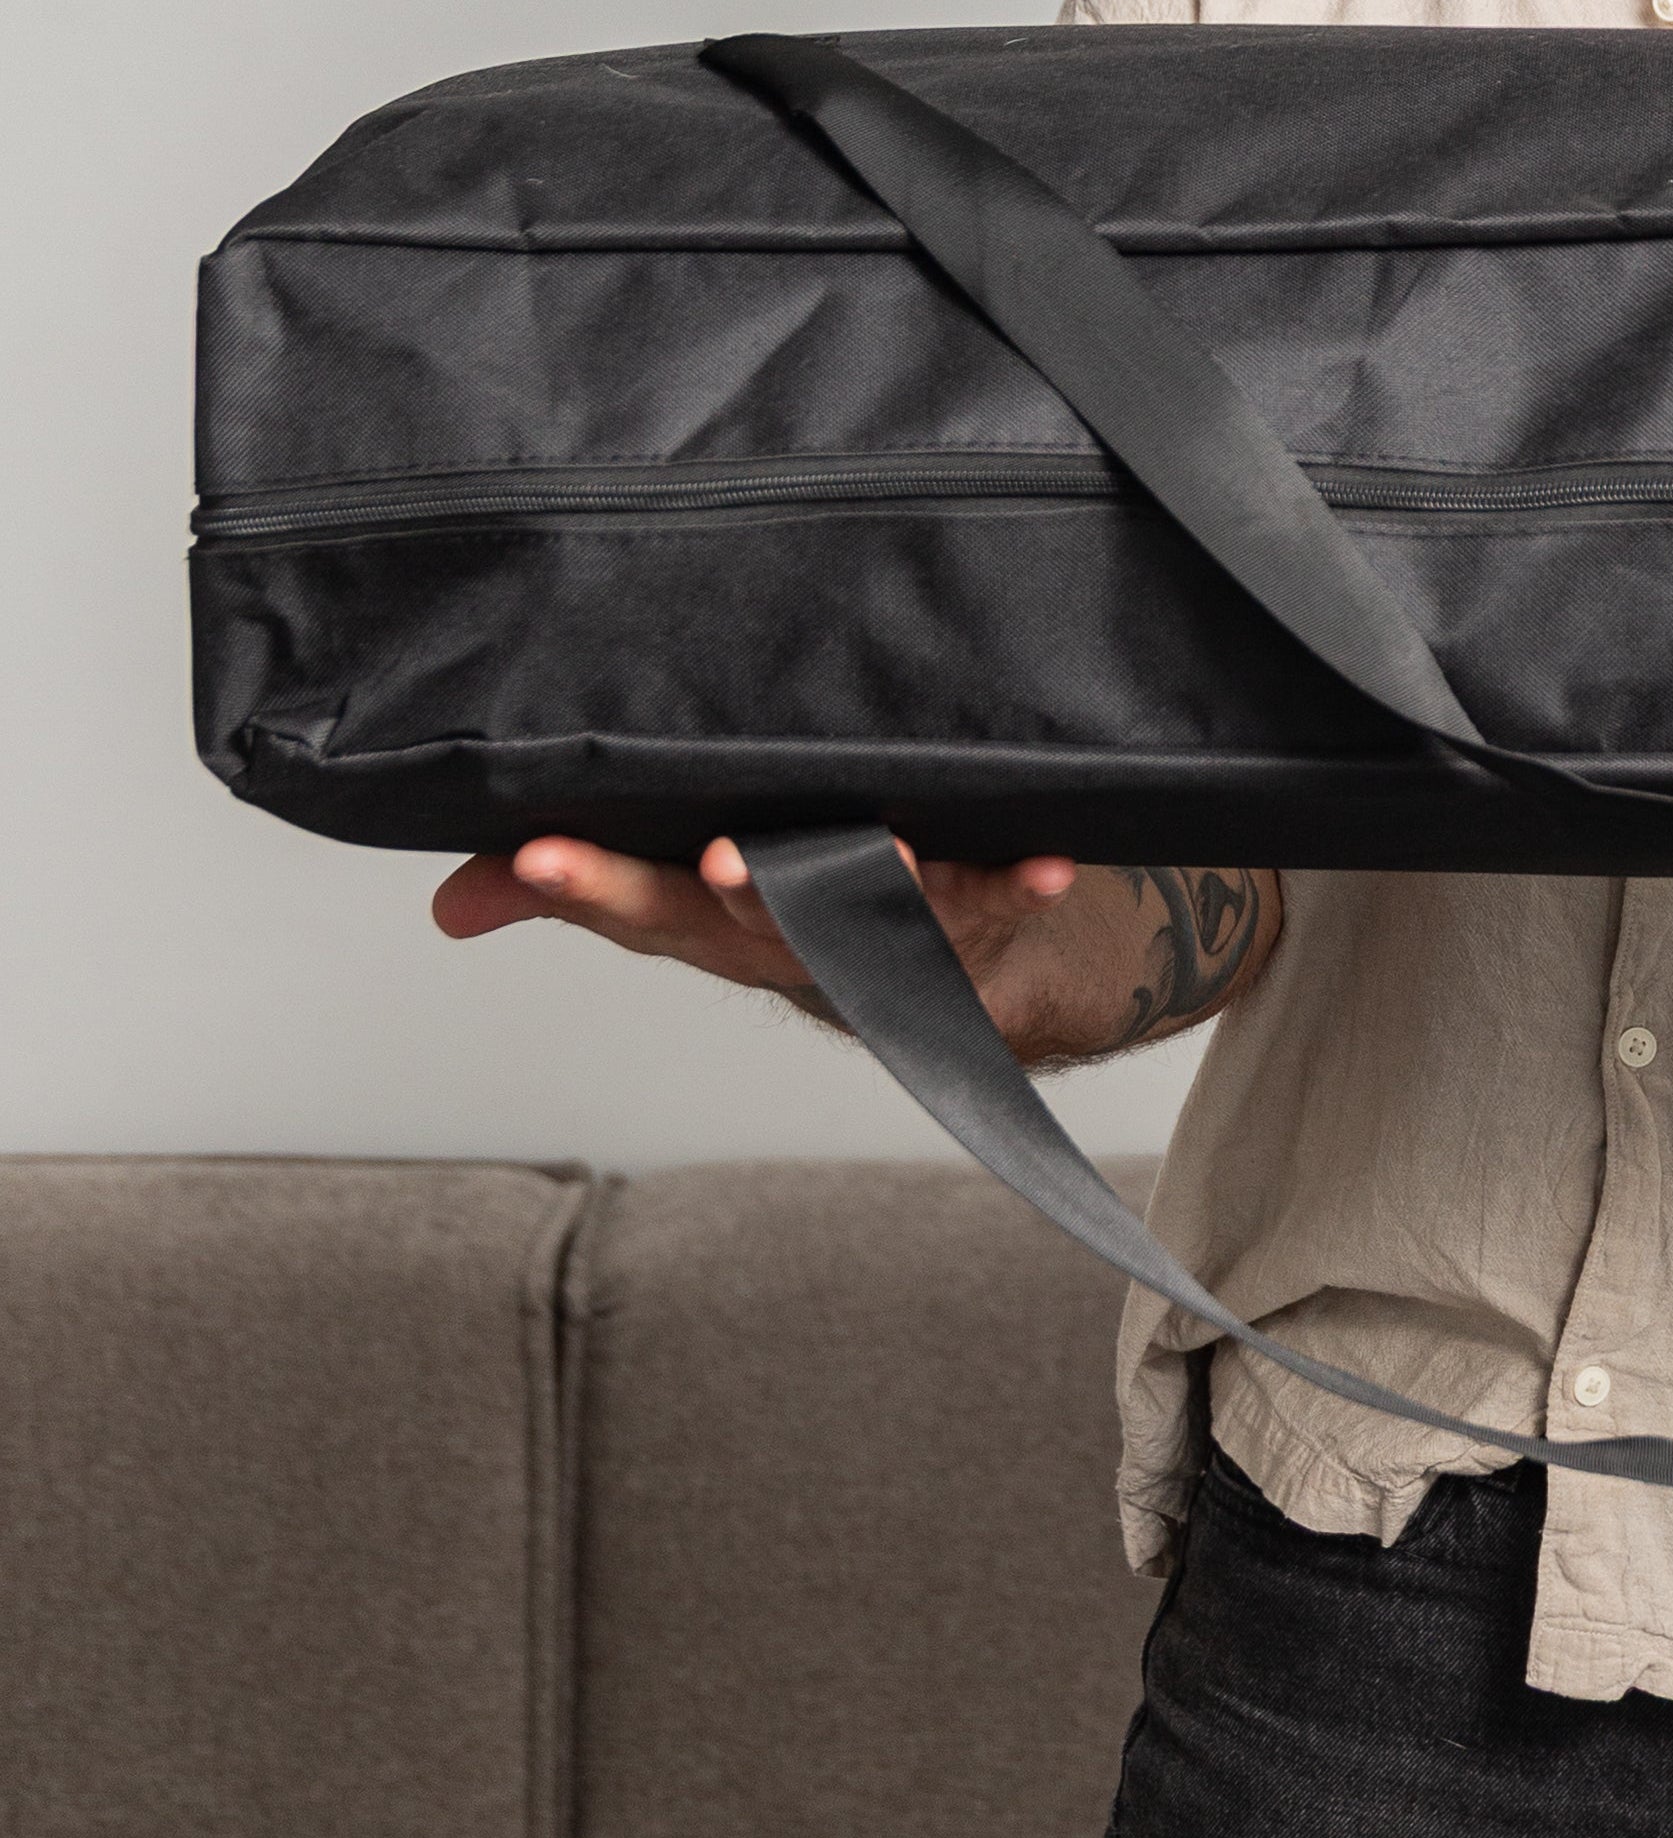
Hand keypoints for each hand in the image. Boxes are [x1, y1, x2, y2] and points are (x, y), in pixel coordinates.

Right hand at [431, 832, 1080, 1013]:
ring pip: (871, 908)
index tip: (538, 854)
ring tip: (882, 858)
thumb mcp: (666, 905)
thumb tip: (452, 902)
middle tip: (717, 860)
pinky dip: (1026, 882)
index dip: (583, 883)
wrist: (931, 984)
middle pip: (752, 911)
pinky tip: (1054, 864)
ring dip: (874, 888)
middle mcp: (790, 930)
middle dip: (737, 887)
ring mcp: (881, 925)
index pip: (631, 903)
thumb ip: (563, 893)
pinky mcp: (969, 911)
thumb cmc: (783, 915)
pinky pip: (1000, 895)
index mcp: (710, 922)